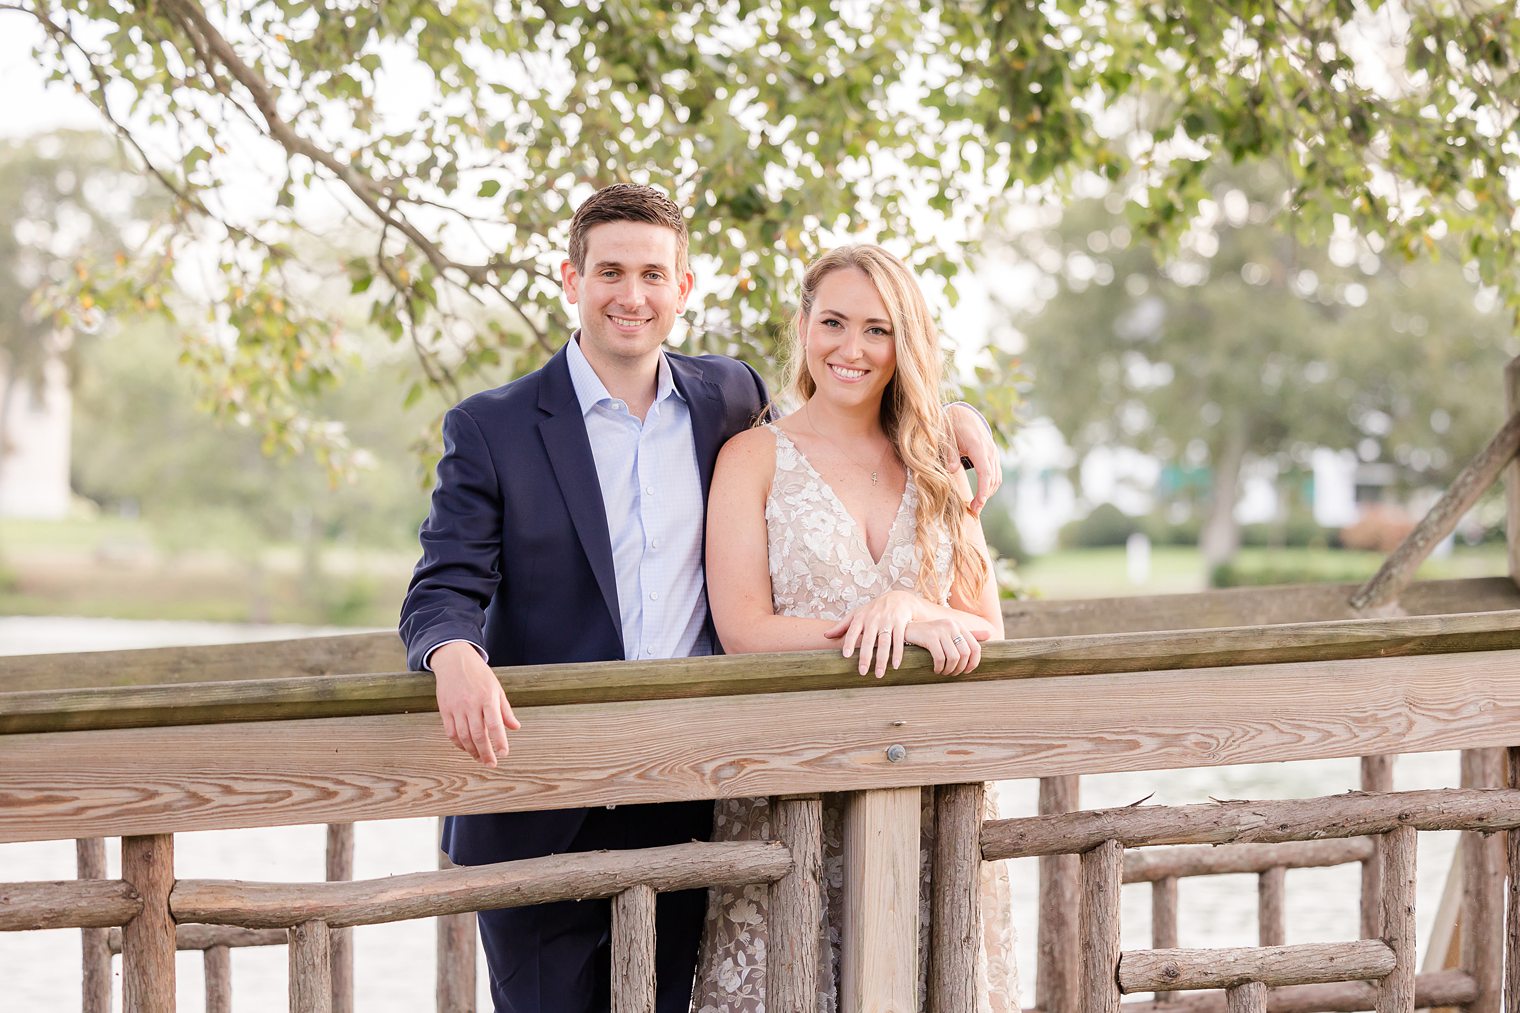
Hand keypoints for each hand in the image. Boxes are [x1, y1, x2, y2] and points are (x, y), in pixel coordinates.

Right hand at [431, 641, 520, 766]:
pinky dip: (459, 744)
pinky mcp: (445, 710)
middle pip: (478, 735)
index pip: (495, 725)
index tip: (504, 754)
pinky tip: (466, 748)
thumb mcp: (497, 688)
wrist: (454, 660)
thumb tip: (515, 728)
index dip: (499, 742)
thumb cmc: (479, 674)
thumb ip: (505, 710)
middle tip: (491, 764)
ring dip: (472, 751)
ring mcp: (456, 708)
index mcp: (488, 698)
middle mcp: (471, 704)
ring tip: (480, 759)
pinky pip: (451, 732)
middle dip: (485, 753)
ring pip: (463, 736)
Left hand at [825, 590, 923, 677]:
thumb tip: (826, 636)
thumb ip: (842, 626)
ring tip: (879, 674)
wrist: (898, 598)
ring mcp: (888, 621)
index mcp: (861, 618)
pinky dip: (898, 654)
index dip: (849, 643)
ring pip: (885, 642)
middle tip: (862, 672)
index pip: (853, 631)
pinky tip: (895, 666)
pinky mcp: (900, 624)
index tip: (846, 655)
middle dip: (866, 656)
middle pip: (869, 640)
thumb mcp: (857, 613)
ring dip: (882, 659)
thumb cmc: (874, 609)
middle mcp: (874, 619)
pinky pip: (898, 640)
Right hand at [904, 617, 983, 674]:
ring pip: (954, 657)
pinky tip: (936, 669)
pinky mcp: (929, 636)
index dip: (973, 663)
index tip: (966, 672)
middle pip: (965, 654)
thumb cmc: (931, 635)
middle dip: (960, 668)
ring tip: (943, 672)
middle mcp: (952, 625)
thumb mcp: (951, 633)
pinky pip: (940, 657)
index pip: (976, 647)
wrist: (908, 629)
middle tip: (952, 674)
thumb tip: (990, 634)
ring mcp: (940, 630)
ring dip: (949, 670)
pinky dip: (939, 667)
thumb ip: (970, 634)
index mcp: (959, 625)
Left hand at [946, 403, 1001, 514]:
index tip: (979, 503)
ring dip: (988, 492)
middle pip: (992, 478)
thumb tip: (951, 470)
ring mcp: (993, 452)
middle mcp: (989, 450)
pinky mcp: (993, 455)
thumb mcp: (946, 436)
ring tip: (976, 506)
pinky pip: (996, 473)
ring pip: (996, 477)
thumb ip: (949, 453)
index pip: (985, 471)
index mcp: (978, 446)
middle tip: (973, 511)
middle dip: (984, 496)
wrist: (963, 414)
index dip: (983, 489)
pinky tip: (981, 494)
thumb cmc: (951, 426)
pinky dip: (990, 485)